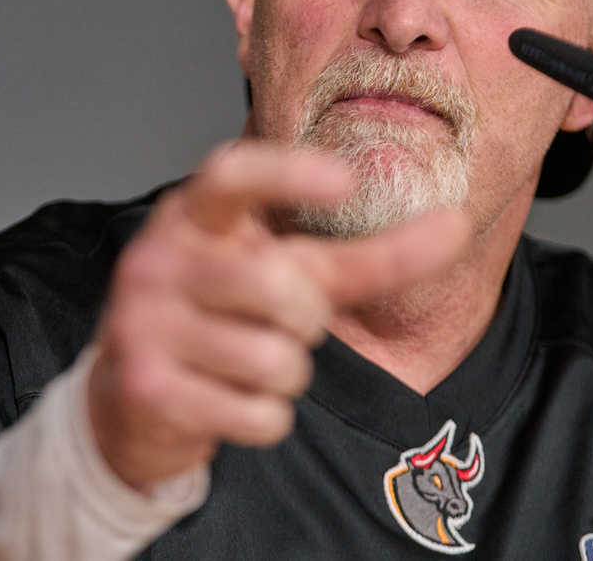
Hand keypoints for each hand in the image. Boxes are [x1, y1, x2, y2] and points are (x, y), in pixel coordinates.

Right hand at [86, 142, 467, 491]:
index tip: (345, 182)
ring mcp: (142, 322)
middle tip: (279, 325)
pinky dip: (265, 419)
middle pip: (283, 290)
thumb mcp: (294, 274)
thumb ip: (372, 255)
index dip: (287, 174)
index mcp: (194, 216)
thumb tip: (457, 225)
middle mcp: (157, 259)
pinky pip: (257, 414)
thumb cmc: (226, 314)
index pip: (232, 174)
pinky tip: (229, 402)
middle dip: (307, 322)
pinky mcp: (144, 386)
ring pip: (274, 362)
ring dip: (286, 377)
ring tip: (247, 365)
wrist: (135, 393)